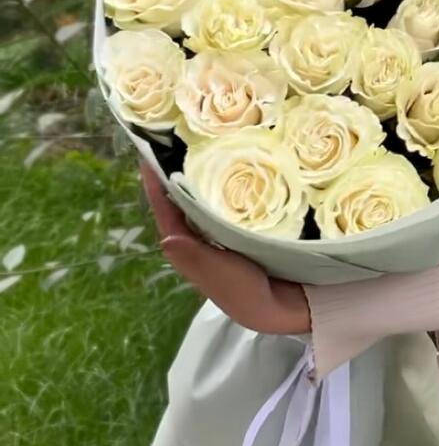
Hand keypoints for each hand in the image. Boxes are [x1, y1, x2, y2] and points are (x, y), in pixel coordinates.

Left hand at [140, 161, 310, 335]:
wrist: (283, 306)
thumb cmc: (248, 292)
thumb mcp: (221, 276)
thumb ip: (196, 259)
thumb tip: (166, 237)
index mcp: (190, 250)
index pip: (167, 213)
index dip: (155, 186)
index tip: (148, 155)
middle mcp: (201, 239)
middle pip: (181, 202)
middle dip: (175, 173)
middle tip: (176, 140)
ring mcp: (221, 235)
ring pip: (202, 201)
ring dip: (198, 177)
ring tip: (202, 146)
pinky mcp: (242, 231)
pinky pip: (225, 204)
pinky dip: (224, 186)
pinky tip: (235, 168)